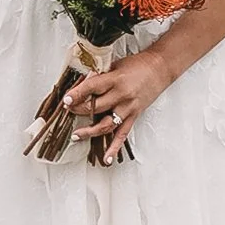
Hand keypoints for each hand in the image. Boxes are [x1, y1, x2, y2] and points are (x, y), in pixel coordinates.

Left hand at [67, 47, 172, 164]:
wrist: (159, 69)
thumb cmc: (136, 65)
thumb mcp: (114, 65)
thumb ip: (99, 76)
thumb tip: (81, 84)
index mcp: (115, 79)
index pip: (92, 88)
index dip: (77, 94)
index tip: (65, 100)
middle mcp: (122, 96)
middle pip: (96, 108)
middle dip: (78, 110)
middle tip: (67, 111)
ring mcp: (128, 109)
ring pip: (106, 125)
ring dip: (90, 132)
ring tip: (76, 135)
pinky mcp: (134, 117)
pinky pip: (122, 135)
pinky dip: (114, 148)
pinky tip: (107, 159)